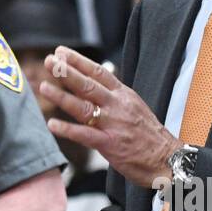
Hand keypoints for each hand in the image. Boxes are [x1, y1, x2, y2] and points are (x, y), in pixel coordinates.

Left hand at [39, 46, 177, 187]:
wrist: (167, 158)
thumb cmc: (148, 134)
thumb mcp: (134, 106)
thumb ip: (113, 95)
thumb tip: (94, 81)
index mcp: (123, 95)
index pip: (99, 72)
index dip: (79, 61)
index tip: (61, 51)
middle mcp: (117, 106)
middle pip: (89, 85)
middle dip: (67, 72)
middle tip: (49, 62)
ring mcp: (113, 125)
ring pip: (84, 107)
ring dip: (62, 97)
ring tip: (44, 87)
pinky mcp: (110, 144)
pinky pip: (85, 135)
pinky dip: (68, 129)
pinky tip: (52, 124)